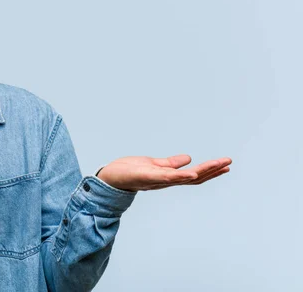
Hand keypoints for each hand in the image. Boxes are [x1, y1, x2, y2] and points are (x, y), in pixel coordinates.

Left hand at [96, 154, 231, 191]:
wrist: (110, 177)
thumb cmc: (130, 171)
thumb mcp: (154, 164)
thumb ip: (171, 164)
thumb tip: (188, 159)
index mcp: (169, 177)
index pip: (194, 175)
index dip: (210, 170)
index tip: (226, 165)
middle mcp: (166, 181)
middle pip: (194, 177)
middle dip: (212, 170)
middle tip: (229, 163)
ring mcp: (158, 180)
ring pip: (184, 177)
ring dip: (203, 172)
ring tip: (219, 165)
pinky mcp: (148, 177)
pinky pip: (166, 178)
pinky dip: (179, 176)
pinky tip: (191, 173)